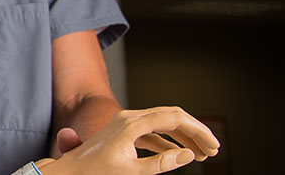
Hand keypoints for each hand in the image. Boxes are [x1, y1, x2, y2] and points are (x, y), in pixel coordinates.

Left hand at [36, 107, 219, 174]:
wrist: (71, 168)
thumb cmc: (96, 170)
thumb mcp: (132, 171)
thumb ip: (162, 163)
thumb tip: (188, 154)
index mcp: (132, 123)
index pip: (174, 119)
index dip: (198, 131)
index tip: (213, 146)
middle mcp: (130, 117)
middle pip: (172, 116)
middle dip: (195, 132)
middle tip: (213, 150)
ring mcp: (127, 121)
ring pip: (163, 123)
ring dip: (183, 137)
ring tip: (202, 154)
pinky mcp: (125, 130)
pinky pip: (153, 132)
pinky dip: (168, 141)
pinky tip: (179, 154)